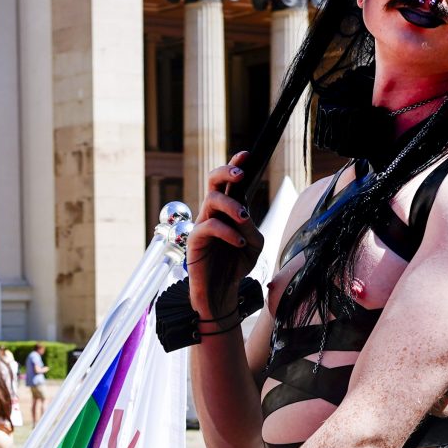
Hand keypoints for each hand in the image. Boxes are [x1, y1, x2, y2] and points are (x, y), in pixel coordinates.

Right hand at [187, 154, 261, 314]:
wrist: (221, 293)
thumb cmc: (236, 265)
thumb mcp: (253, 244)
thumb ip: (251, 226)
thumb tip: (243, 214)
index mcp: (228, 210)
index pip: (230, 183)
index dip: (236, 165)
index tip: (247, 154)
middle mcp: (213, 213)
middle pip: (213, 181)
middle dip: (226, 172)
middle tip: (240, 174)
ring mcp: (202, 225)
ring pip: (211, 201)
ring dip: (231, 205)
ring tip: (244, 218)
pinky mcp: (194, 241)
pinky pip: (209, 227)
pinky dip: (227, 232)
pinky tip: (238, 242)